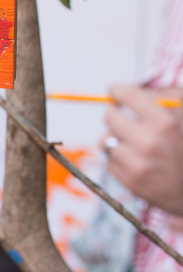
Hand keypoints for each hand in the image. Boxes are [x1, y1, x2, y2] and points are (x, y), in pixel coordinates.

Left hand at [104, 84, 182, 215]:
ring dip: (116, 137)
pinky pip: (109, 159)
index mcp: (165, 122)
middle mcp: (148, 142)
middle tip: (123, 116)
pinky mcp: (129, 181)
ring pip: (106, 139)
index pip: (126, 95)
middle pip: (109, 116)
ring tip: (134, 142)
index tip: (115, 91)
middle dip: (115, 113)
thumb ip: (165, 97)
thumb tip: (133, 90)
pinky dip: (119, 157)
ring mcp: (136, 163)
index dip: (117, 91)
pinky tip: (137, 159)